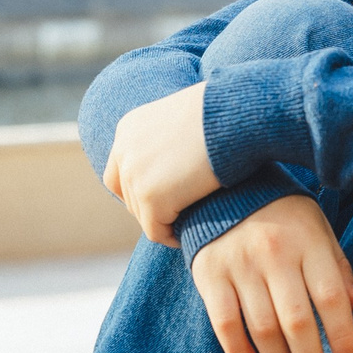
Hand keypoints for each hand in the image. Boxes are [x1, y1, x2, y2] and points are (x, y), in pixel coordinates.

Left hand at [103, 83, 218, 246]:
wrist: (233, 118)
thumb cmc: (222, 116)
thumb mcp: (182, 120)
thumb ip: (168, 140)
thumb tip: (173, 163)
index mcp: (129, 129)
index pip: (119, 173)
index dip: (138, 191)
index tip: (164, 199)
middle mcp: (124, 151)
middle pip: (129, 197)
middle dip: (152, 208)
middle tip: (179, 215)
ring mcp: (134, 175)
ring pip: (143, 216)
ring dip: (164, 222)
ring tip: (187, 223)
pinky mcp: (151, 197)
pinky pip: (155, 230)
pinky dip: (170, 236)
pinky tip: (187, 234)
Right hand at [190, 194, 352, 352]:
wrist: (224, 189)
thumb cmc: (283, 217)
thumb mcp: (318, 230)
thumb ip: (337, 267)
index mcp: (307, 242)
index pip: (331, 298)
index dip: (343, 336)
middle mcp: (274, 254)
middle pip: (297, 321)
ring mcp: (240, 265)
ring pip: (262, 328)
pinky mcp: (210, 275)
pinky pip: (224, 323)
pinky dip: (238, 351)